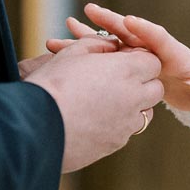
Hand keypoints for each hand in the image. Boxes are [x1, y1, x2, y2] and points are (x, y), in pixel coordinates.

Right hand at [23, 36, 163, 171]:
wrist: (34, 127)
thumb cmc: (51, 84)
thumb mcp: (73, 53)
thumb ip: (99, 45)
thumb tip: (112, 47)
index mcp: (126, 71)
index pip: (153, 62)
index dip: (139, 59)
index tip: (121, 60)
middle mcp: (133, 98)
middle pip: (155, 88)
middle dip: (142, 82)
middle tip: (117, 79)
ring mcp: (126, 124)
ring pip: (145, 113)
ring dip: (134, 105)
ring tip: (105, 100)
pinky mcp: (115, 144)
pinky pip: (127, 131)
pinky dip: (118, 124)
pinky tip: (94, 118)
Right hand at [47, 4, 189, 120]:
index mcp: (176, 56)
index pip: (161, 39)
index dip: (147, 30)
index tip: (130, 20)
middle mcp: (155, 51)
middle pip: (131, 33)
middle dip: (112, 22)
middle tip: (90, 10)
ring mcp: (141, 57)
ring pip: (113, 42)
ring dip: (91, 35)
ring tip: (66, 26)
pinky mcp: (130, 66)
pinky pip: (106, 56)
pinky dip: (87, 51)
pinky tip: (62, 48)